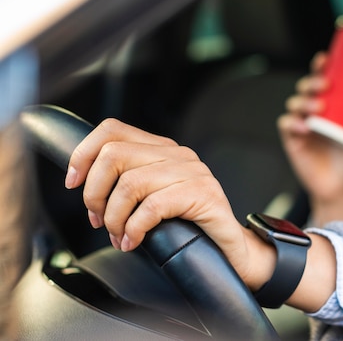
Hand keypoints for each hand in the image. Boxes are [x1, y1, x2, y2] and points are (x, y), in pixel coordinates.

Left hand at [64, 118, 272, 290]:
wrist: (231, 251)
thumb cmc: (188, 228)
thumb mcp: (151, 199)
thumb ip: (126, 183)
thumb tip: (83, 184)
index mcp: (163, 149)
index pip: (112, 130)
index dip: (83, 153)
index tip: (73, 183)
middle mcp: (178, 154)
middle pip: (114, 155)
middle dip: (94, 193)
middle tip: (99, 220)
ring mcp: (194, 172)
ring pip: (130, 183)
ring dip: (115, 218)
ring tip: (120, 237)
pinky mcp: (204, 194)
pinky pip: (152, 207)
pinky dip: (134, 229)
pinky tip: (134, 242)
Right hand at [278, 52, 342, 224]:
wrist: (341, 190)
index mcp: (331, 106)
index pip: (321, 79)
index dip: (319, 66)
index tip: (324, 58)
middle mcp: (314, 112)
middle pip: (305, 88)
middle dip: (311, 81)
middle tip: (325, 85)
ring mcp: (302, 125)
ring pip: (294, 103)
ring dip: (304, 101)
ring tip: (319, 106)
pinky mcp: (293, 141)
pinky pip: (287, 126)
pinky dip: (293, 122)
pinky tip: (304, 126)